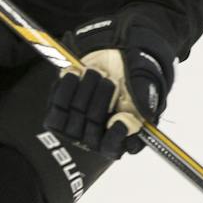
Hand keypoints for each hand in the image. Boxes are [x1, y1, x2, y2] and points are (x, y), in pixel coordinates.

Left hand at [44, 18, 174, 158]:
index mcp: (122, 137)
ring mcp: (76, 128)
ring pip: (74, 121)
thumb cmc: (133, 74)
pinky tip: (76, 73)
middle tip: (111, 80)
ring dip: (86, 91)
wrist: (113, 53)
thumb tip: (137, 118)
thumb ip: (145, 101)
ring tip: (96, 72)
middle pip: (91, 134)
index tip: (122, 117)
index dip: (116, 135)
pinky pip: (57, 107)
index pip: (113, 148)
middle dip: (102, 101)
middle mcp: (97, 138)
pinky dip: (67, 87)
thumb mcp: (146, 84)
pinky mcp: (59, 113)